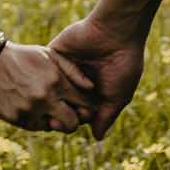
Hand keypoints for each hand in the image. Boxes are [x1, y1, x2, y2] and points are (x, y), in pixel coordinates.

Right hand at [0, 38, 89, 131]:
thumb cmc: (25, 56)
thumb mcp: (50, 55)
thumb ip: (73, 70)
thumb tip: (92, 88)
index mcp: (57, 82)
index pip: (84, 104)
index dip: (88, 108)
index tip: (85, 106)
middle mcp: (45, 98)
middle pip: (73, 124)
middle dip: (75, 120)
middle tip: (70, 114)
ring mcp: (30, 110)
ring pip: (53, 127)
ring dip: (54, 120)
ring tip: (48, 107)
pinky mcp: (16, 119)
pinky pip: (35, 127)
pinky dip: (37, 120)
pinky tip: (32, 106)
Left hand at [47, 11, 147, 138]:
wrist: (117, 31)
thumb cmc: (123, 64)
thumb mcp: (118, 95)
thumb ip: (106, 116)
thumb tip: (97, 138)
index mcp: (92, 92)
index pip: (77, 112)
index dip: (74, 120)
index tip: (74, 124)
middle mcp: (77, 81)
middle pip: (61, 103)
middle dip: (59, 113)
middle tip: (57, 120)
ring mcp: (65, 67)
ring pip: (50, 89)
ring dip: (52, 99)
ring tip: (54, 107)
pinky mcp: (55, 54)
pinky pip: (46, 70)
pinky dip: (52, 78)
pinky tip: (54, 86)